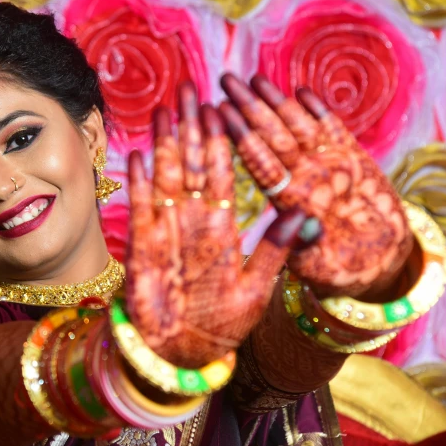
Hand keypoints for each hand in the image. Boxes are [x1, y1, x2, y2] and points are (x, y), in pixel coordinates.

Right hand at [126, 83, 307, 369]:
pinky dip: (141, 184)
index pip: (225, 174)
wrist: (183, 355)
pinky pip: (142, 210)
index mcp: (225, 227)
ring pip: (166, 178)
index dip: (224, 141)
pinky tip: (139, 155)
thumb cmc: (222, 326)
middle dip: (192, 128)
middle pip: (193, 165)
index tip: (225, 108)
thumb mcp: (258, 288)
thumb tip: (305, 215)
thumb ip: (275, 249)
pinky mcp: (144, 249)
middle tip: (190, 90)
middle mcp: (195, 222)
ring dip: (165, 144)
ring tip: (164, 110)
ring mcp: (168, 232)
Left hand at [219, 74, 413, 298]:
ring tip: (255, 78)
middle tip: (227, 79)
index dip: (240, 137)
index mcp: (288, 202)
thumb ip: (307, 246)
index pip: (259, 163)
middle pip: (271, 137)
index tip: (219, 113)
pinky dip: (319, 111)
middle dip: (249, 108)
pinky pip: (332, 131)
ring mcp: (326, 167)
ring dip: (276, 103)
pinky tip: (302, 91)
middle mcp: (302, 179)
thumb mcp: (320, 266)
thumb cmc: (343, 271)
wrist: (381, 263)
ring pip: (296, 128)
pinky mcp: (353, 160)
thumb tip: (301, 222)